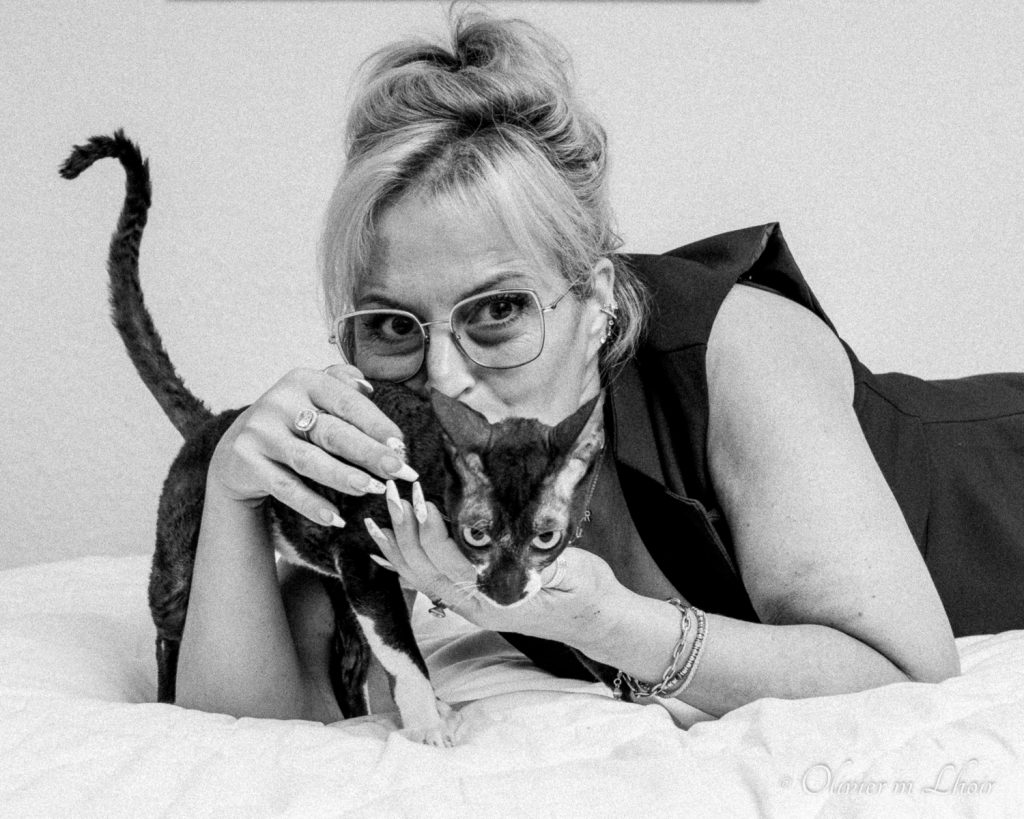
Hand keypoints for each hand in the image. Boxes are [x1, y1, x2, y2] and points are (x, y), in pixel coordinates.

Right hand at [208, 364, 417, 524]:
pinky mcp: (247, 460)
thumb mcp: (313, 397)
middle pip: (332, 432)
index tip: (402, 446)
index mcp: (304, 380)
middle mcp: (280, 401)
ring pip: (309, 460)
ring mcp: (260, 431)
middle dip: (369, 453)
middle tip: (398, 470)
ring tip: (372, 489)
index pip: (347, 402)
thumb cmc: (291, 424)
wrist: (237, 450)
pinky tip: (336, 519)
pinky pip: (285, 487)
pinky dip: (311, 505)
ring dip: (343, 477)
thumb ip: (341, 386)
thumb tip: (368, 386)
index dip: (376, 424)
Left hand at [364, 481, 627, 649]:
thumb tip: (503, 536)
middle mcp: (474, 605)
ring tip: (379, 513)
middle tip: (394, 491)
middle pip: (424, 569)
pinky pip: (428, 581)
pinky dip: (404, 561)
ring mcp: (469, 604)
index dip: (430, 532)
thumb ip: (533, 557)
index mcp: (495, 599)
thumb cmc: (586, 592)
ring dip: (397, 544)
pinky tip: (387, 546)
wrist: (597, 621)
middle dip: (404, 530)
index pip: (450, 564)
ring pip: (418, 577)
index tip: (421, 499)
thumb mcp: (567, 569)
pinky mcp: (470, 597)